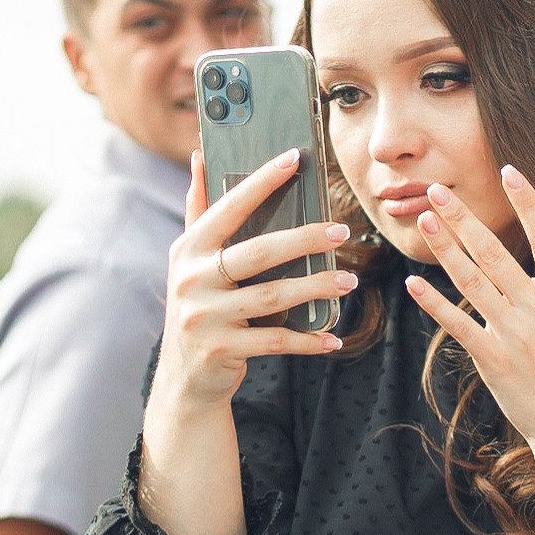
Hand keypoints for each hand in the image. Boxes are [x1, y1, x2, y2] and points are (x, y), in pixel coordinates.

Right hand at [150, 148, 356, 418]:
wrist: (185, 379)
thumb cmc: (200, 307)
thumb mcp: (190, 261)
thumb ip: (197, 211)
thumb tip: (199, 156)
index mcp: (188, 249)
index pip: (228, 207)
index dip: (261, 182)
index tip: (294, 159)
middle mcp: (191, 279)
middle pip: (258, 252)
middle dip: (305, 239)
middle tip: (342, 232)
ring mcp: (204, 316)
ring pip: (273, 296)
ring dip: (317, 287)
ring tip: (349, 280)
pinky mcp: (222, 349)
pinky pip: (275, 340)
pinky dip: (308, 340)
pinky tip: (333, 338)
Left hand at [404, 168, 534, 532]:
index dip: (527, 204)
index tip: (508, 171)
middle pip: (497, 255)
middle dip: (466, 220)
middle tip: (438, 189)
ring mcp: (516, 335)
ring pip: (473, 283)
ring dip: (445, 250)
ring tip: (423, 221)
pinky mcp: (494, 360)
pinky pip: (459, 325)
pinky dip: (436, 304)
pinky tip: (415, 282)